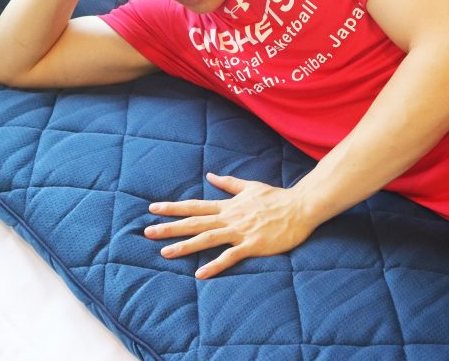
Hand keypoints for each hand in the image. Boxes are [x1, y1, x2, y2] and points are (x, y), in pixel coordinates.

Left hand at [144, 173, 317, 278]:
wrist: (301, 207)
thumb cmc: (277, 198)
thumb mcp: (250, 187)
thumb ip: (229, 183)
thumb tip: (211, 175)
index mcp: (228, 206)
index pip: (195, 206)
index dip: (173, 208)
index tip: (153, 208)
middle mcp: (230, 218)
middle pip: (194, 222)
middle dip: (170, 227)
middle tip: (147, 232)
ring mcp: (240, 232)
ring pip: (207, 238)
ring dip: (185, 246)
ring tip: (165, 253)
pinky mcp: (252, 245)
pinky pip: (230, 256)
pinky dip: (215, 265)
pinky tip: (200, 274)